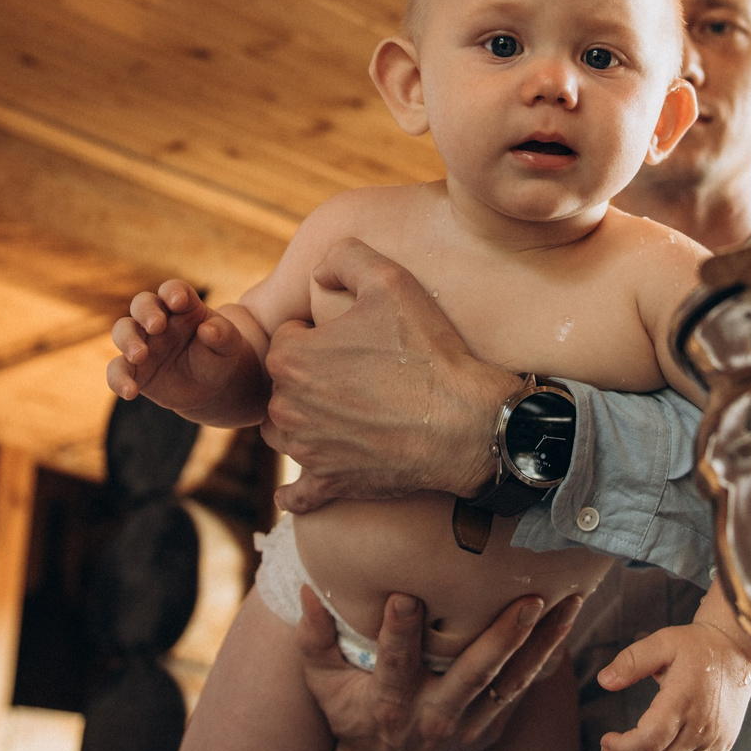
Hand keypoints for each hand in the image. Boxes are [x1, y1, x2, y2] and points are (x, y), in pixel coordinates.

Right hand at [107, 280, 268, 425]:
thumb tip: (207, 330)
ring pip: (122, 330)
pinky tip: (130, 392)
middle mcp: (158, 320)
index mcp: (183, 307)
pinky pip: (116, 370)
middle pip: (142, 303)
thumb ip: (223, 334)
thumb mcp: (228, 346)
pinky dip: (118, 379)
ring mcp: (142, 343)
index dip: (173, 291)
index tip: (179, 302)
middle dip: (146, 311)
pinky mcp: (132, 369)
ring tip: (140, 356)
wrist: (207, 388)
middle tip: (157, 326)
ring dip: (127, 340)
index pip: (173, 289)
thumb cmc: (217, 357)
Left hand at [262, 239, 512, 512]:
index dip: (319, 332)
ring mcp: (308, 450)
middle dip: (310, 377)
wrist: (466, 422)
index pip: (289, 337)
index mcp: (291, 358)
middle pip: (284, 385)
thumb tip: (320, 267)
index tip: (352, 338)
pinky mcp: (330, 483)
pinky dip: (295, 492)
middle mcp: (288, 407)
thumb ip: (345, 256)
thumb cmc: (427, 352)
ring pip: (285, 432)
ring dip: (302, 422)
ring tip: (339, 413)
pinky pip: (298, 494)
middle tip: (354, 373)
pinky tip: (290, 491)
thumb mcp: (391, 280)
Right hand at [308, 587, 583, 750]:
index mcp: (387, 707)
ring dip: (541, 644)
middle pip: (472, 677)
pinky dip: (545, 659)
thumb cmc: (352, 721)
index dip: (399, 634)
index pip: (394, 666)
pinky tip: (567, 624)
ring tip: (568, 604)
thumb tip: (308, 592)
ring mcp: (467, 727)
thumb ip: (315, 642)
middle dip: (501, 638)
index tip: (406, 595)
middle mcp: (432, 719)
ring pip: (510, 684)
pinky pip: (523, 692)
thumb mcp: (325, 688)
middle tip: (528, 600)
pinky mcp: (491, 730)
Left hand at [594, 597, 750, 750]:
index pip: (649, 741)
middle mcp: (701, 727)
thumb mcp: (662, 642)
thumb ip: (631, 661)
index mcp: (683, 701)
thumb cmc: (698, 646)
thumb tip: (604, 681)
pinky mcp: (722, 747)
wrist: (738, 652)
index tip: (606, 739)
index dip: (623, 748)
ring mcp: (714, 741)